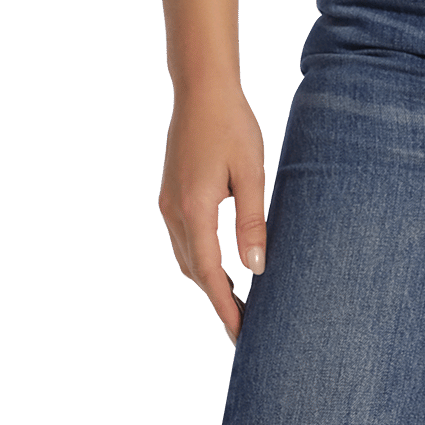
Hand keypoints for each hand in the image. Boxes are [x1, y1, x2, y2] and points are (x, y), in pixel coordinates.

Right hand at [159, 84, 267, 343]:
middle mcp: (174, 212)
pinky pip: (184, 240)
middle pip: (195, 272)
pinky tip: (221, 265)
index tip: (242, 335)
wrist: (201, 89)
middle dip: (218, 300)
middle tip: (246, 326)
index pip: (210, 274)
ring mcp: (168, 203)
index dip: (226, 308)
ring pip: (187, 258)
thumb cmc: (232, 125)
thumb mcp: (250, 171)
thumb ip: (252, 220)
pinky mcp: (170, 195)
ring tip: (238, 302)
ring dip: (209, 281)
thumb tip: (257, 268)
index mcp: (194, 209)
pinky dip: (201, 260)